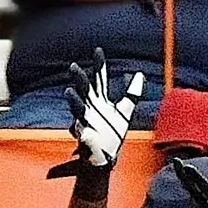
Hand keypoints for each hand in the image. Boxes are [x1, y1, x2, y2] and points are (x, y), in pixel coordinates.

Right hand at [47, 48, 145, 178]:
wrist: (105, 156)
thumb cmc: (111, 132)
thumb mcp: (125, 111)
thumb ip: (132, 93)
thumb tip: (138, 75)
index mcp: (99, 100)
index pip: (98, 79)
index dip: (99, 65)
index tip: (98, 50)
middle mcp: (90, 108)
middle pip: (84, 90)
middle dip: (79, 79)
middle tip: (74, 67)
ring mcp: (86, 122)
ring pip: (77, 109)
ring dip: (74, 101)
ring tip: (69, 92)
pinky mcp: (85, 137)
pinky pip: (81, 133)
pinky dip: (79, 130)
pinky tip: (79, 128)